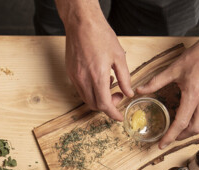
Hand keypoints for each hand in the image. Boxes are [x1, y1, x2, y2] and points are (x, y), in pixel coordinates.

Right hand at [61, 2, 132, 120]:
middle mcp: (84, 80)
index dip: (113, 113)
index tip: (119, 117)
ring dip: (98, 98)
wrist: (81, 24)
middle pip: (94, 105)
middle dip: (107, 106)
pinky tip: (98, 78)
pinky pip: (80, 90)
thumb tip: (128, 93)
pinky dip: (91, 91)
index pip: (104, 104)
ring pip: (86, 99)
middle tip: (117, 95)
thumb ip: (124, 78)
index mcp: (98, 76)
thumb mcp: (119, 56)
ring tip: (108, 84)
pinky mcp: (70, 73)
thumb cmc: (101, 36)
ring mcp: (75, 77)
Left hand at [136, 38, 198, 148]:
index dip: (170, 136)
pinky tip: (192, 114)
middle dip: (181, 136)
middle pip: (194, 129)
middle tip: (170, 137)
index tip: (162, 145)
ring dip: (191, 130)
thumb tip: (140, 90)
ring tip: (180, 128)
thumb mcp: (175, 68)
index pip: (180, 123)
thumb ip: (156, 82)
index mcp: (194, 95)